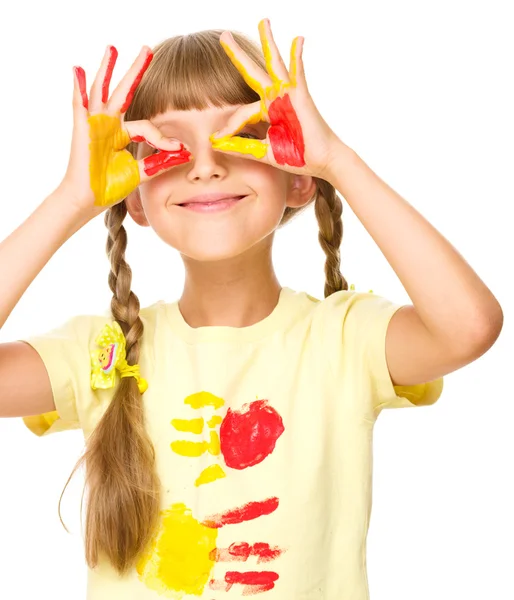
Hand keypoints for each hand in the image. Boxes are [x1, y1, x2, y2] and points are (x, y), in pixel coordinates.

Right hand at [61, 45, 191, 215]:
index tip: (179, 148)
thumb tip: (183, 153)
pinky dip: (79, 87)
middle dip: (136, 72)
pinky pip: (79, 103)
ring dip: (107, 69)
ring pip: (102, 90)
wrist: (89, 201)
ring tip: (113, 49)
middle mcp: (109, 125)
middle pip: (125, 93)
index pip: (148, 126)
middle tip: (147, 51)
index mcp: (122, 134)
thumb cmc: (109, 187)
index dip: (163, 137)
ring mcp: (95, 124)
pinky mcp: (82, 128)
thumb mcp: (140, 173)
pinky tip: (77, 70)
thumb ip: (158, 162)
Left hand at [210, 19, 340, 179]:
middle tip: (224, 35)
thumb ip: (241, 147)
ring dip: (269, 42)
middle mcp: (275, 99)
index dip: (229, 125)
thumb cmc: (296, 157)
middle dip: (237, 55)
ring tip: (263, 22)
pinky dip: (297, 56)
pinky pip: (297, 73)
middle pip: (253, 73)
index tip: (216, 138)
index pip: (242, 112)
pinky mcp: (301, 96)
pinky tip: (297, 39)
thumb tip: (216, 143)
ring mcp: (288, 95)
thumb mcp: (263, 153)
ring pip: (274, 64)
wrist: (320, 162)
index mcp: (267, 112)